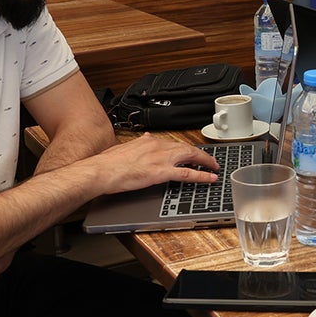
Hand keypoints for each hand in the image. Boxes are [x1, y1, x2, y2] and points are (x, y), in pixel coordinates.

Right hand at [90, 133, 218, 195]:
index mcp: (149, 141)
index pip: (173, 143)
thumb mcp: (125, 147)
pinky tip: (210, 178)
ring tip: (214, 167)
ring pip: (191, 157)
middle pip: (186, 147)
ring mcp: (161, 159)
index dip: (185, 149)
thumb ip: (138, 144)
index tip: (191, 153)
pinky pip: (187, 174)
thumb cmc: (108, 163)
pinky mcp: (161, 172)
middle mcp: (157, 146)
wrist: (101, 171)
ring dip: (205, 162)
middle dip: (200, 154)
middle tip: (209, 160)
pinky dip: (201, 175)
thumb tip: (146, 138)